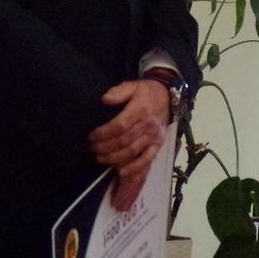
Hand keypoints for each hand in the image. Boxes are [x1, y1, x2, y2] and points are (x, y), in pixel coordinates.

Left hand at [88, 79, 169, 208]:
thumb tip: (105, 99)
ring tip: (99, 157)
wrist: (166, 96)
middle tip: (92, 148)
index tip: (92, 136)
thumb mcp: (132, 86)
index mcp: (141, 109)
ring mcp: (154, 137)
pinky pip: (147, 159)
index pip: (120, 126)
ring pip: (131, 152)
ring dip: (113, 158)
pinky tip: (120, 172)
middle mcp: (148, 125)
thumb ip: (118, 92)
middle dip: (104, 147)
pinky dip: (134, 168)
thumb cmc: (145, 92)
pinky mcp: (157, 145)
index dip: (104, 133)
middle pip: (123, 141)